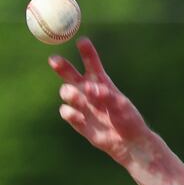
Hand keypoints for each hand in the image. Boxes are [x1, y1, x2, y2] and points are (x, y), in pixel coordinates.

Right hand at [51, 38, 155, 166]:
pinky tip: (79, 117)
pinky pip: (66, 112)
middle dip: (61, 65)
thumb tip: (90, 88)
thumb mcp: (121, 106)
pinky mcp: (78, 121)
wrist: (128, 143)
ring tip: (79, 98)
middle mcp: (88, 91)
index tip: (82, 41)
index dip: (86, 52)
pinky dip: (70, 113)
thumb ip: (106, 96)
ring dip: (70, 93)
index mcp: (101, 82)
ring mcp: (82, 106)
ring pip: (66, 92)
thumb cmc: (129, 120)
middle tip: (54, 60)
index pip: (91, 63)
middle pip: (70, 74)